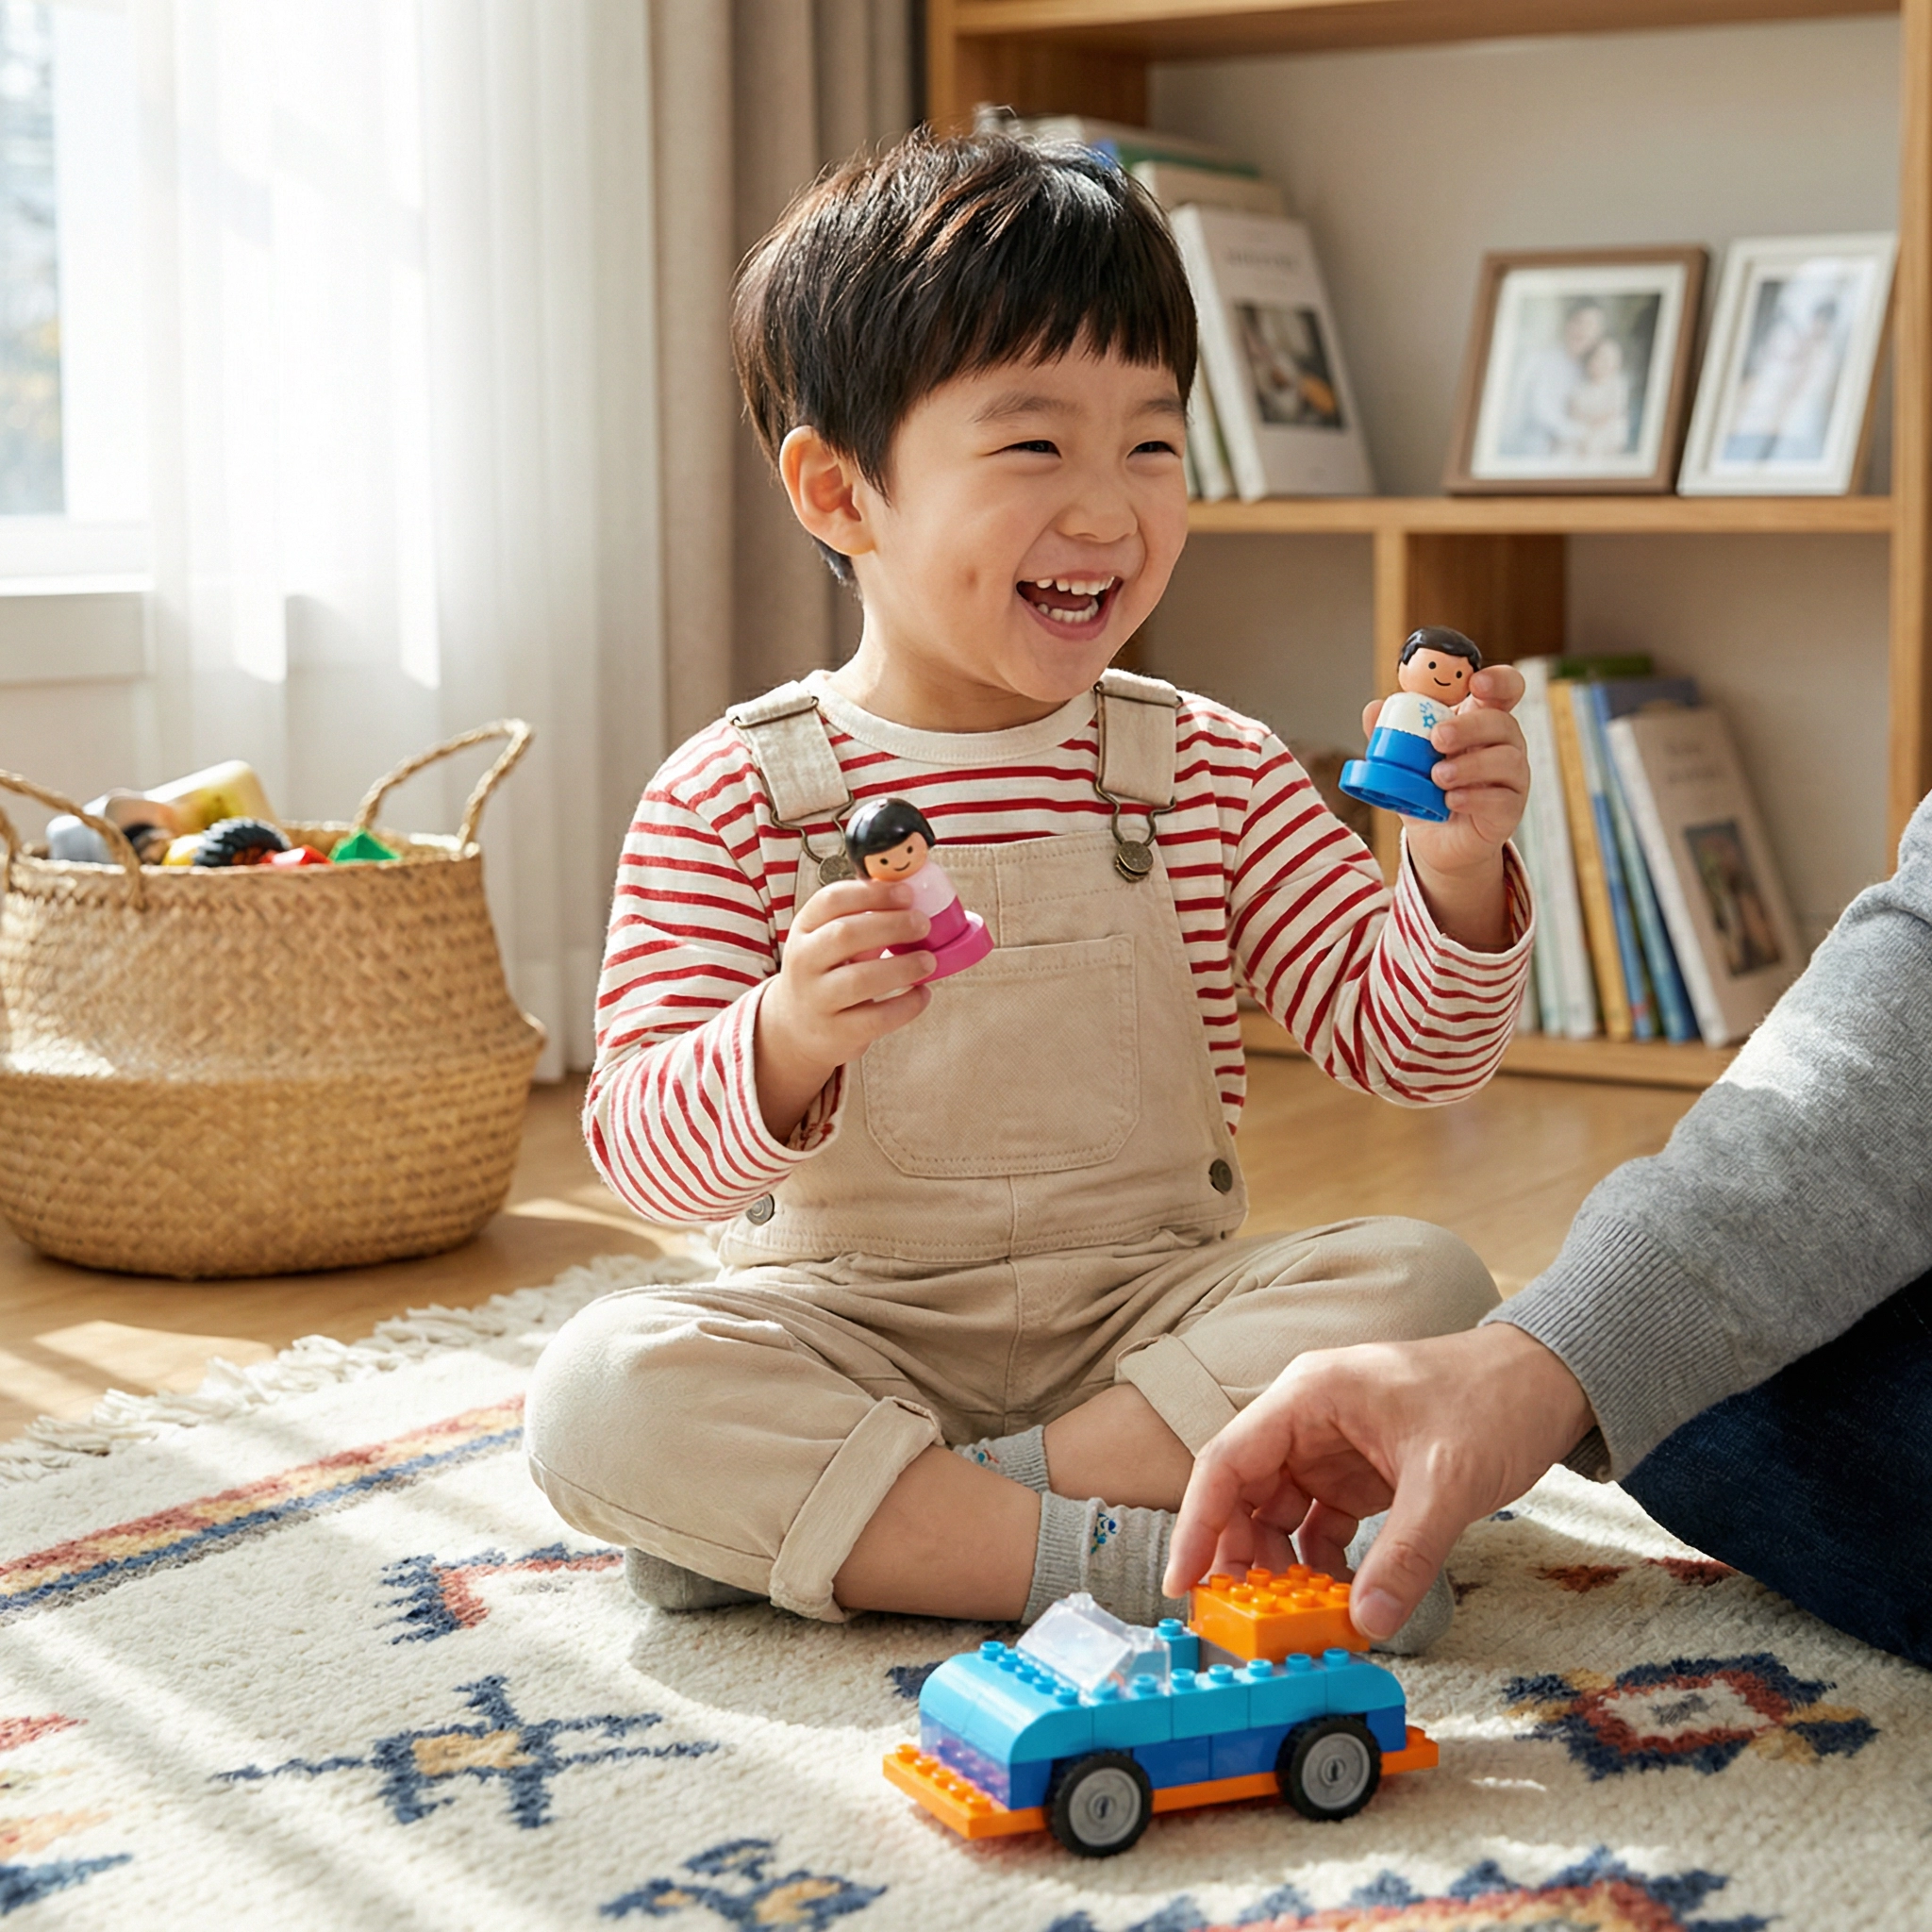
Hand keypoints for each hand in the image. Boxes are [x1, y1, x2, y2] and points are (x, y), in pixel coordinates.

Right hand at [753, 878, 934, 1140]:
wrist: (797, 1027)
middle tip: (923, 924)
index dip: (872, 893)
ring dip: (903, 967)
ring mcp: (817, 999)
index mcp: (804, 929)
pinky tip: (922, 993)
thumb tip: (912, 896)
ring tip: (929, 960)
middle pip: (845, 935)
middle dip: (891, 926)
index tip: (907, 893)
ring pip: (860, 979)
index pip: (831, 900)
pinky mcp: (837, 1032)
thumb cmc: (826, 972)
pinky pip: (877, 1018)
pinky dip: (907, 1005)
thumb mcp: (827, 940)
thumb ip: (860, 919)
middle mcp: (804, 962)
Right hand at [1163, 1324, 1596, 1642]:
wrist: (1548, 1381)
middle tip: (1245, 1617)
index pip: (1227, 1461)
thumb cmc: (1493, 1400)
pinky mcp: (1357, 1474)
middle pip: (1244, 1491)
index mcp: (1309, 1396)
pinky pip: (1318, 1525)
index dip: (1198, 1524)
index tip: (1183, 1581)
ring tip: (1293, 1616)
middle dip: (1240, 1555)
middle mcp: (1307, 1418)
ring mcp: (1330, 1447)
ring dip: (1280, 1565)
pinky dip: (1320, 1564)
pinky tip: (1336, 1599)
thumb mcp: (1449, 1480)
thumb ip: (1406, 1553)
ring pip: (1277, 1513)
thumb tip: (1367, 1622)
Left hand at [1363, 663, 1529, 948]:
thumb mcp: (1404, 758)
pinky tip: (1452, 800)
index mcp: (1481, 720)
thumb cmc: (1427, 788)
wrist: (1436, 840)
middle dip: (1470, 727)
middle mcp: (1504, 744)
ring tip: (1437, 776)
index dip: (1497, 680)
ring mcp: (1512, 777)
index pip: (1504, 689)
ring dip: (1470, 765)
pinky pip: (1502, 799)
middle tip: (1437, 738)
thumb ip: (1390, 733)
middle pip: (1503, 722)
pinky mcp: (1509, 809)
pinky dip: (1475, 797)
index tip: (1476, 683)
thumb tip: (1373, 709)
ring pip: (1507, 760)